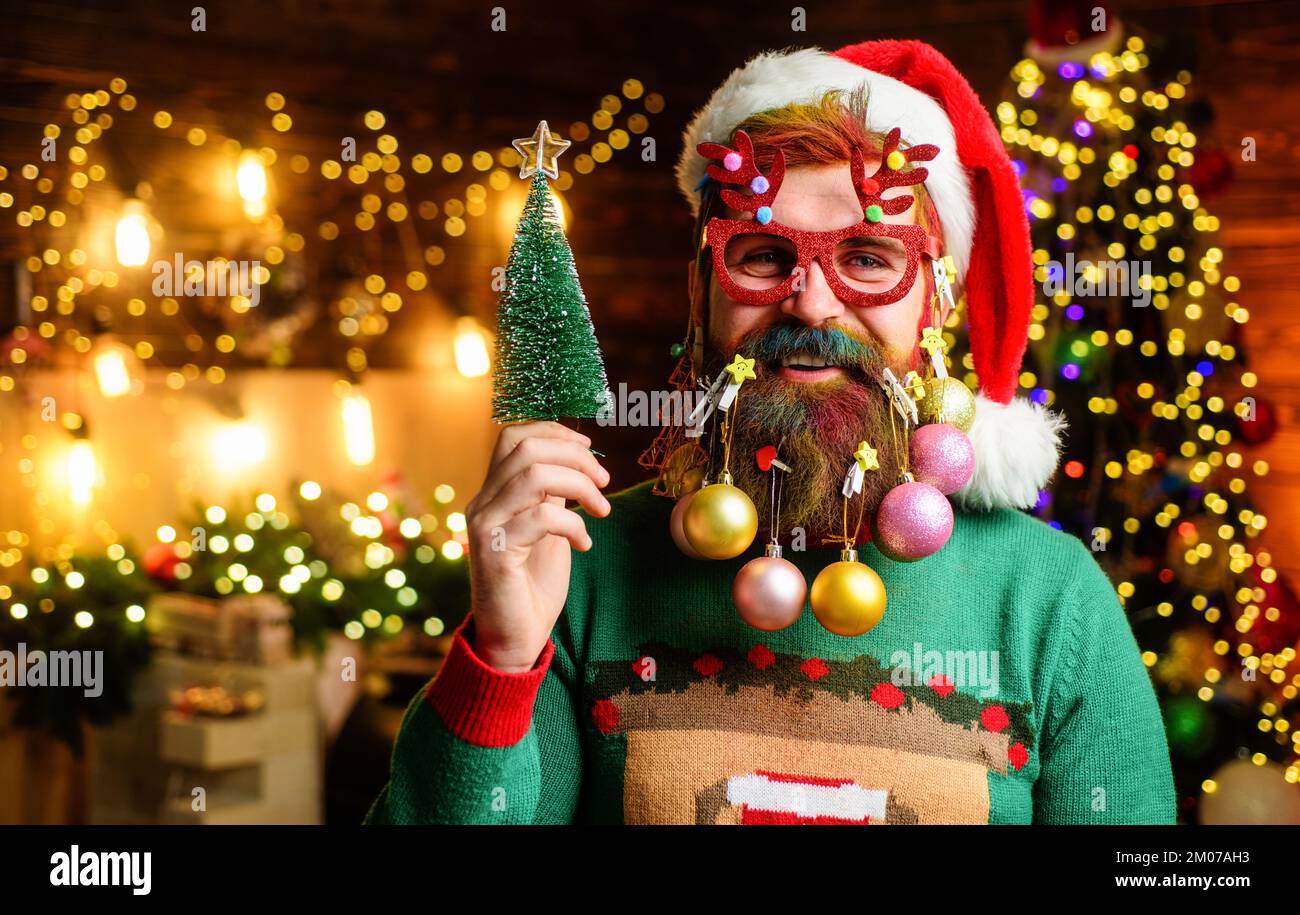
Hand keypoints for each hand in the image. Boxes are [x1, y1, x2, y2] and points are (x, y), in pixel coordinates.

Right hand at [464, 421, 609, 671]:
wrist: (514, 639)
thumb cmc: (532, 585)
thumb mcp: (547, 528)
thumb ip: (550, 494)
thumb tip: (574, 459)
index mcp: (492, 493)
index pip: (512, 436)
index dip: (553, 432)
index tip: (589, 447)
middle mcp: (481, 504)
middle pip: (525, 448)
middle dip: (574, 456)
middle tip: (604, 481)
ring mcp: (484, 526)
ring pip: (534, 475)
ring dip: (580, 486)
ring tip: (601, 510)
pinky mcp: (495, 552)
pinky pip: (542, 517)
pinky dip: (574, 525)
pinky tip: (584, 545)